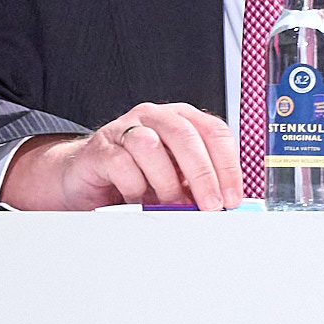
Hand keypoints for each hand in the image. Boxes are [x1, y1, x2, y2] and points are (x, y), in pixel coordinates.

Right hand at [0, 101, 240, 209]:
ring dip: (165, 182)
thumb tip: (227, 204)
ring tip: (168, 203)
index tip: (232, 197)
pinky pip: (121, 164)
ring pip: (151, 146)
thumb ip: (202, 183)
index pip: (214, 132)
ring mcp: (124, 128)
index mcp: (182, 120)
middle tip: (210, 205)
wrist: (91, 177)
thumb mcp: (179, 177)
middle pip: (186, 136)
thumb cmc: (140, 174)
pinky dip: (135, 187)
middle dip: (203, 175)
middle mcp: (154, 117)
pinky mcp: (100, 148)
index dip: (228, 166)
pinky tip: (138, 197)